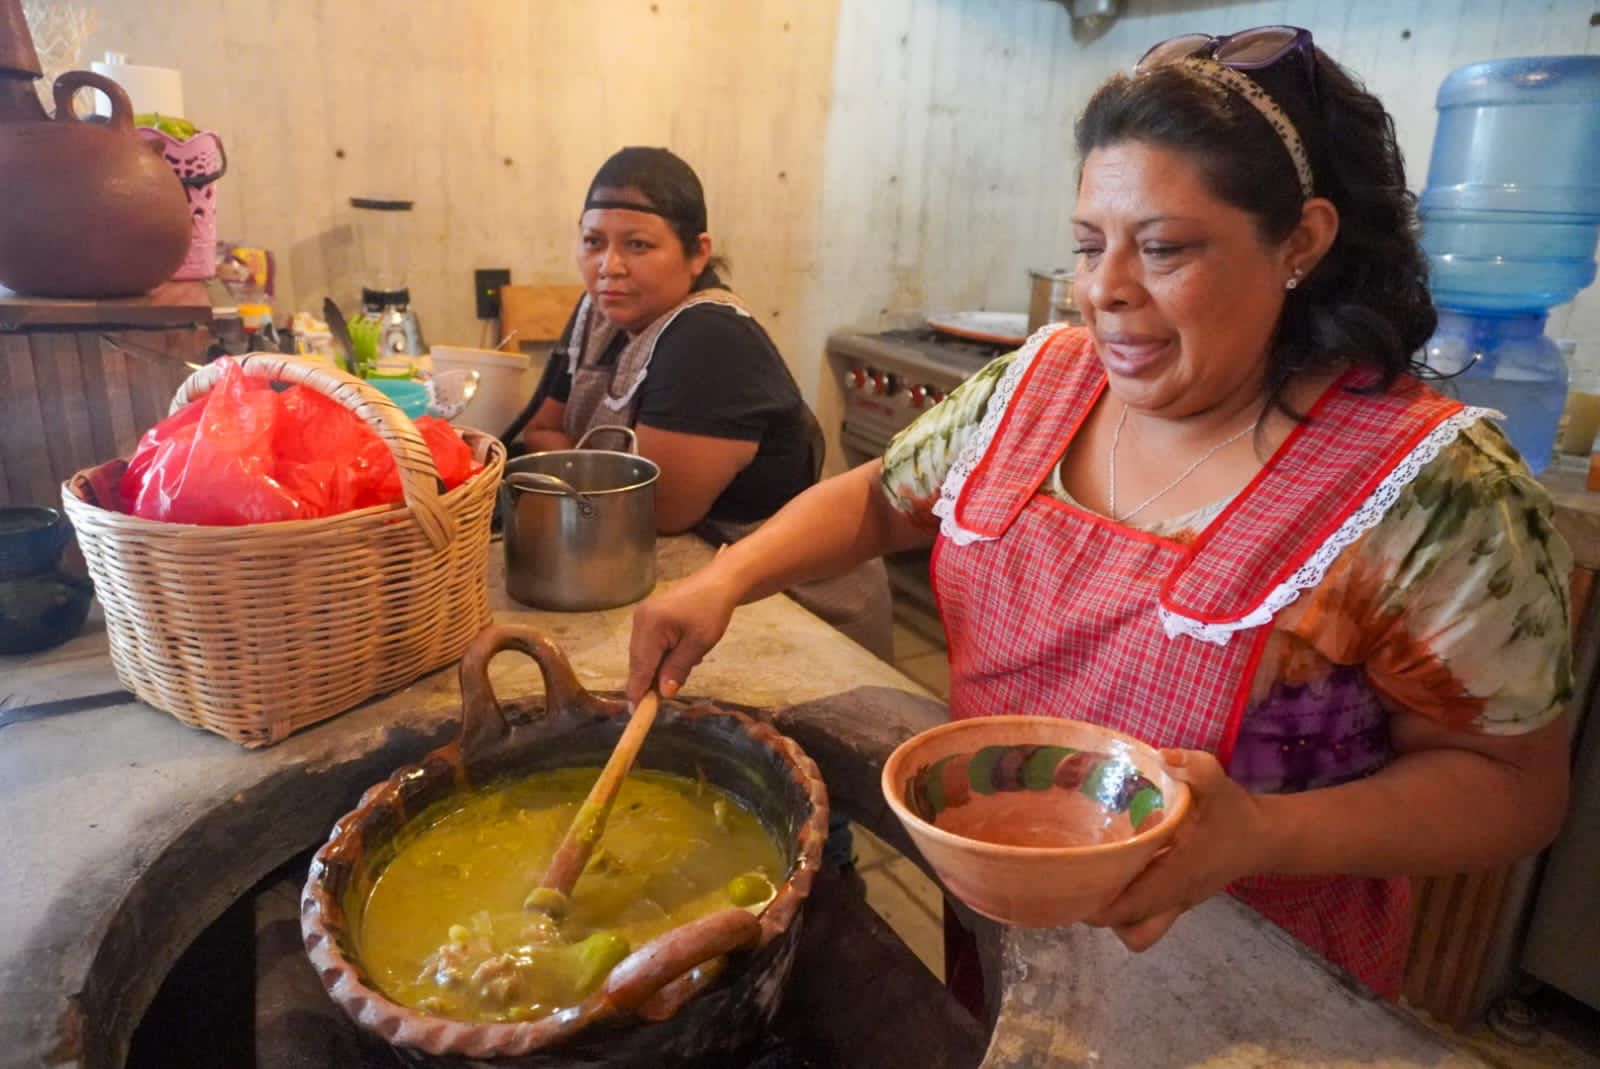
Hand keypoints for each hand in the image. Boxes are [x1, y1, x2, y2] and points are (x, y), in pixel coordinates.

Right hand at [626, 563, 741, 701]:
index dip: (639, 692)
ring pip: (644, 655)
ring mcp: (642, 617)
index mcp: (650, 625)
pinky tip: (682, 654)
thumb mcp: (699, 644)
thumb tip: (663, 694)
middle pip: (639, 662)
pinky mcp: (648, 617)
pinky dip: (662, 656)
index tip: (638, 714)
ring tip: (685, 666)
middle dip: (651, 681)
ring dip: (659, 668)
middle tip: (665, 698)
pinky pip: (649, 645)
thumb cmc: (712, 611)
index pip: (640, 667)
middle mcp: (639, 620)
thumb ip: (678, 669)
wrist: (718, 583)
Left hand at [1085, 748, 1274, 951]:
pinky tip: (1117, 873)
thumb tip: (1163, 755)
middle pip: (1131, 930)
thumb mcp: (1217, 782)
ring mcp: (1179, 904)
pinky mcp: (1179, 902)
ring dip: (1115, 916)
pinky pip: (1148, 920)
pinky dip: (1129, 908)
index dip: (1099, 904)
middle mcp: (1176, 897)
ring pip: (1140, 933)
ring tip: (1097, 879)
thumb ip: (1194, 766)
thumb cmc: (1235, 812)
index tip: (1074, 883)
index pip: (1133, 906)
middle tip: (1080, 879)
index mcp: (1179, 874)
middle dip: (1101, 913)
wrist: (1264, 837)